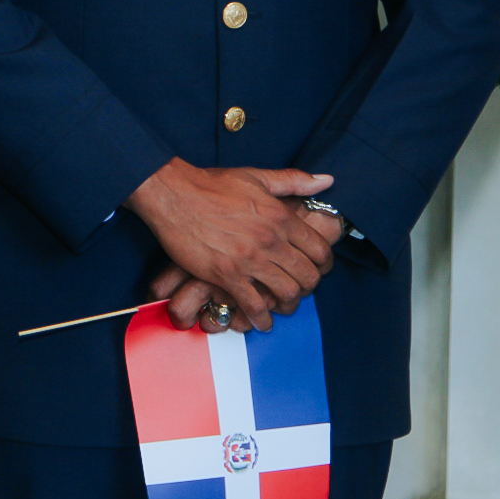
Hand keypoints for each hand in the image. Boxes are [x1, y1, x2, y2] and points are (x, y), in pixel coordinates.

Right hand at [125, 159, 335, 331]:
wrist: (172, 194)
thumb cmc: (210, 185)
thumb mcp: (256, 176)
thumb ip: (294, 180)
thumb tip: (327, 180)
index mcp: (280, 216)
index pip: (320, 249)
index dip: (323, 265)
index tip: (317, 270)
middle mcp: (270, 240)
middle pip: (307, 276)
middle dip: (308, 288)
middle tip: (300, 290)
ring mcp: (248, 259)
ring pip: (286, 292)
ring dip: (288, 305)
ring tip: (282, 307)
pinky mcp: (226, 274)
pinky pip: (253, 304)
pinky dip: (261, 318)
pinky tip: (261, 321)